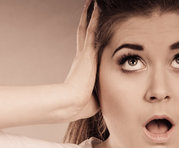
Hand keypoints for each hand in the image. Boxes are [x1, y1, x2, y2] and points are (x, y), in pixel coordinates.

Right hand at [64, 0, 99, 119]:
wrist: (73, 102)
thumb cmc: (82, 105)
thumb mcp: (93, 98)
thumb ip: (99, 94)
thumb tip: (105, 101)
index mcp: (82, 67)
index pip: (85, 48)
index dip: (87, 37)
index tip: (88, 28)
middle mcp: (81, 57)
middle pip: (83, 33)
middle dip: (86, 20)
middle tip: (88, 7)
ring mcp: (84, 53)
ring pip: (88, 28)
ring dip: (91, 14)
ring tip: (93, 1)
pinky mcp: (88, 52)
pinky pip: (93, 29)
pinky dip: (95, 17)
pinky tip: (98, 6)